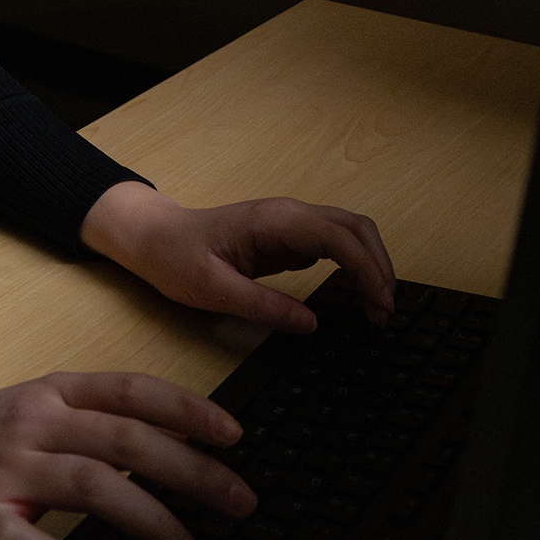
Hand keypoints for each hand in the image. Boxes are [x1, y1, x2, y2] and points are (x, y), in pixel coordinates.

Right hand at [0, 367, 250, 539]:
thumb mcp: (36, 409)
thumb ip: (92, 420)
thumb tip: (172, 443)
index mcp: (52, 393)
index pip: (131, 391)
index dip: (187, 409)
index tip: (234, 435)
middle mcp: (34, 423)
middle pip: (126, 440)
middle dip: (192, 472)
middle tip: (238, 502)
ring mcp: (5, 469)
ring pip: (92, 485)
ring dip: (152, 521)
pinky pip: (19, 539)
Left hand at [79, 181, 396, 332]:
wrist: (153, 238)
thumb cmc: (175, 257)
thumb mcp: (211, 290)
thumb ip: (262, 305)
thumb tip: (311, 324)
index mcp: (274, 221)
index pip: (340, 237)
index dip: (369, 269)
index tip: (381, 305)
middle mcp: (289, 215)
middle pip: (356, 228)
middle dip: (380, 266)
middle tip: (386, 313)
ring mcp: (291, 225)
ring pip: (350, 234)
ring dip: (371, 266)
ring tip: (377, 310)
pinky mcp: (288, 238)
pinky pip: (334, 247)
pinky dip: (355, 269)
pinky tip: (356, 297)